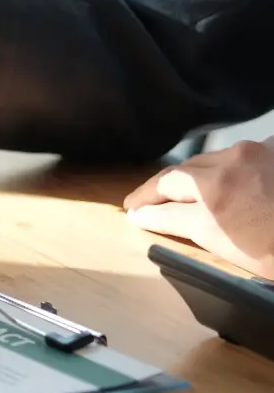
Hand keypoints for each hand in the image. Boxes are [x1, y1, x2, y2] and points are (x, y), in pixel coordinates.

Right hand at [124, 140, 273, 278]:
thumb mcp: (230, 248)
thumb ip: (185, 225)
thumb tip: (145, 216)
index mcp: (215, 198)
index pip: (164, 197)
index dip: (144, 205)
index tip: (133, 210)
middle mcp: (229, 167)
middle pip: (179, 173)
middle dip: (161, 189)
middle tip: (148, 201)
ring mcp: (253, 152)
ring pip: (208, 160)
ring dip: (195, 176)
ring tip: (189, 190)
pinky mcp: (272, 145)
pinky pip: (239, 152)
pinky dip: (231, 166)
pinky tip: (234, 178)